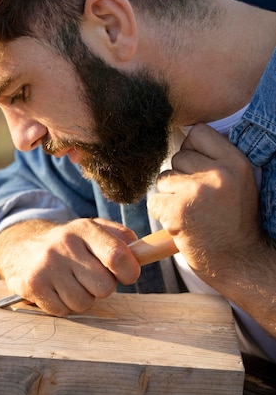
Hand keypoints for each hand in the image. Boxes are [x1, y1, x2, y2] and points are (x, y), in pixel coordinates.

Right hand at [0, 217, 139, 315]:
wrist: (22, 247)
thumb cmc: (69, 244)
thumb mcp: (93, 230)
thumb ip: (122, 238)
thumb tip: (144, 252)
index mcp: (84, 228)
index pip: (118, 256)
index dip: (130, 272)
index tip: (126, 274)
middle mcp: (64, 244)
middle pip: (104, 287)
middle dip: (102, 287)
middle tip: (90, 276)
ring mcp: (47, 265)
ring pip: (84, 303)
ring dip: (83, 298)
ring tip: (72, 282)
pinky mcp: (33, 285)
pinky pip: (64, 311)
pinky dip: (64, 305)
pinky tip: (57, 289)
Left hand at [147, 123, 260, 291]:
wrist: (239, 262)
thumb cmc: (235, 222)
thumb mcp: (240, 182)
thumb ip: (217, 159)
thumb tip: (186, 136)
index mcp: (236, 162)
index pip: (198, 133)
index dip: (193, 150)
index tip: (199, 170)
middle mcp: (218, 173)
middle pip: (178, 156)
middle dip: (181, 177)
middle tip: (197, 199)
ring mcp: (197, 191)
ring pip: (163, 178)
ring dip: (170, 195)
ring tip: (190, 212)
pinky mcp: (178, 211)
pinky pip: (154, 200)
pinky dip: (162, 213)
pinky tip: (180, 223)